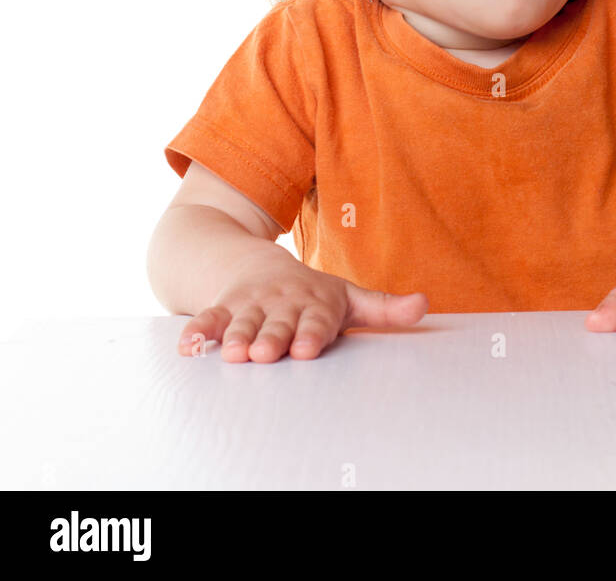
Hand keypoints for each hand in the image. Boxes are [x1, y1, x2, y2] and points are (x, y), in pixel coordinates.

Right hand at [176, 250, 427, 361]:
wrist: (256, 262)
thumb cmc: (311, 292)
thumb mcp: (348, 297)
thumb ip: (384, 308)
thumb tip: (424, 305)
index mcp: (315, 302)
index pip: (316, 320)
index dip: (311, 333)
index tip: (307, 349)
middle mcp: (282, 302)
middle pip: (277, 324)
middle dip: (272, 338)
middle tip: (265, 354)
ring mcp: (250, 304)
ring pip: (242, 322)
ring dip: (235, 336)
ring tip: (232, 353)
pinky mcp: (222, 307)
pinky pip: (208, 318)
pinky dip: (197, 331)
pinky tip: (188, 346)